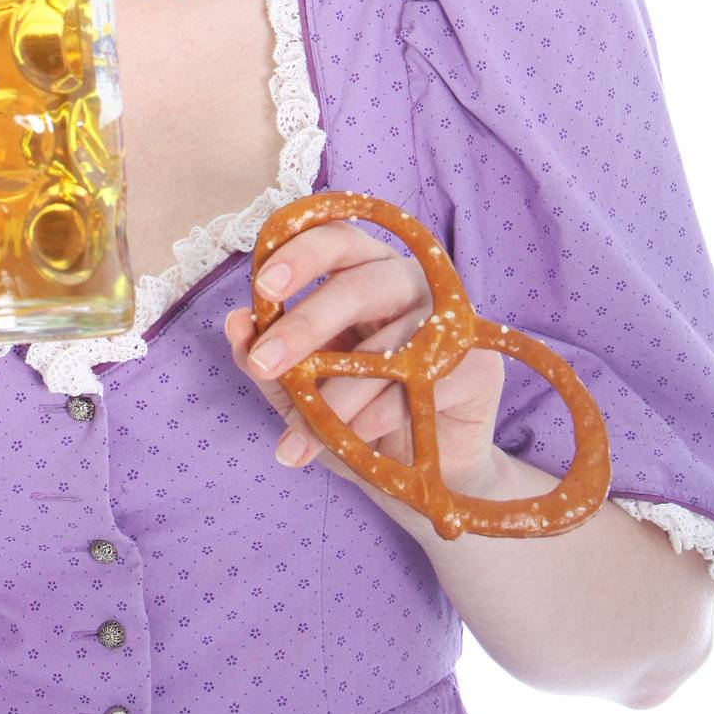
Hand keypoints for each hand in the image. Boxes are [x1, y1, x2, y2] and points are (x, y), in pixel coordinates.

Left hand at [223, 218, 505, 508]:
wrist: (415, 474)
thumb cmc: (351, 411)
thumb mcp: (300, 386)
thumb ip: (266, 353)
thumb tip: (234, 324)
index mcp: (362, 268)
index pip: (333, 239)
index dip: (299, 255)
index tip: (262, 287)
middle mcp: (407, 282)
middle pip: (358, 283)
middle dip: (306, 324)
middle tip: (264, 364)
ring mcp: (449, 319)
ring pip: (389, 341)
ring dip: (338, 391)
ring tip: (304, 430)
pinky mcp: (479, 363)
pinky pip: (423, 382)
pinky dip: (380, 413)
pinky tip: (354, 436)